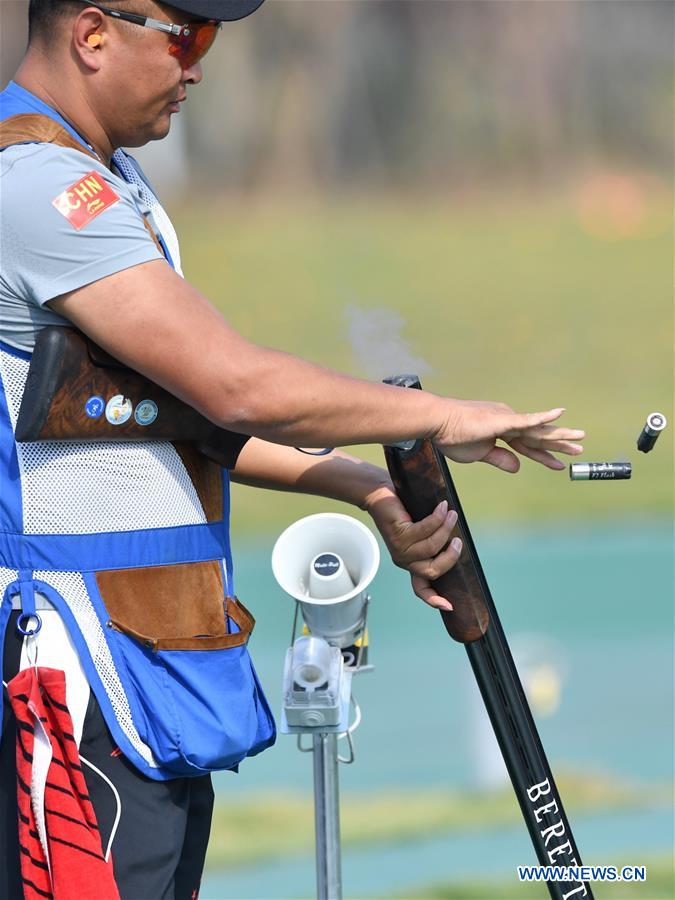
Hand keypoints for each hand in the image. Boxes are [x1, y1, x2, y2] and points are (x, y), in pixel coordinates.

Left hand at [362, 484, 460, 611]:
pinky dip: (438, 518)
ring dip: (446, 529)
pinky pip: (425, 530)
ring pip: (432, 547)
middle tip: (458, 540)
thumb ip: (435, 539)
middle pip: (433, 570)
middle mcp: (404, 561)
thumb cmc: (405, 512)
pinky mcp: (399, 534)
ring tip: (452, 514)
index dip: (434, 599)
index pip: (420, 589)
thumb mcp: (421, 530)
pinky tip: (443, 507)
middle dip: (451, 557)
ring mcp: (400, 549)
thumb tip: (458, 541)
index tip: (449, 606)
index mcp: (410, 564)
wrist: (380, 496)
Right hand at [436, 401, 584, 471]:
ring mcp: (506, 419)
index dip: (543, 456)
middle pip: (537, 437)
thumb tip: (518, 467)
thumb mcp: (478, 454)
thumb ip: (499, 459)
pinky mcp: (501, 420)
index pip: (527, 446)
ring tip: (579, 438)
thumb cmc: (452, 436)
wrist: (437, 423)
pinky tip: (558, 414)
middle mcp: (508, 421)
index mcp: (502, 430)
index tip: (559, 464)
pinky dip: (542, 418)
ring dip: (558, 435)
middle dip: (559, 444)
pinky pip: (525, 420)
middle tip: (580, 448)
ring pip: (537, 430)